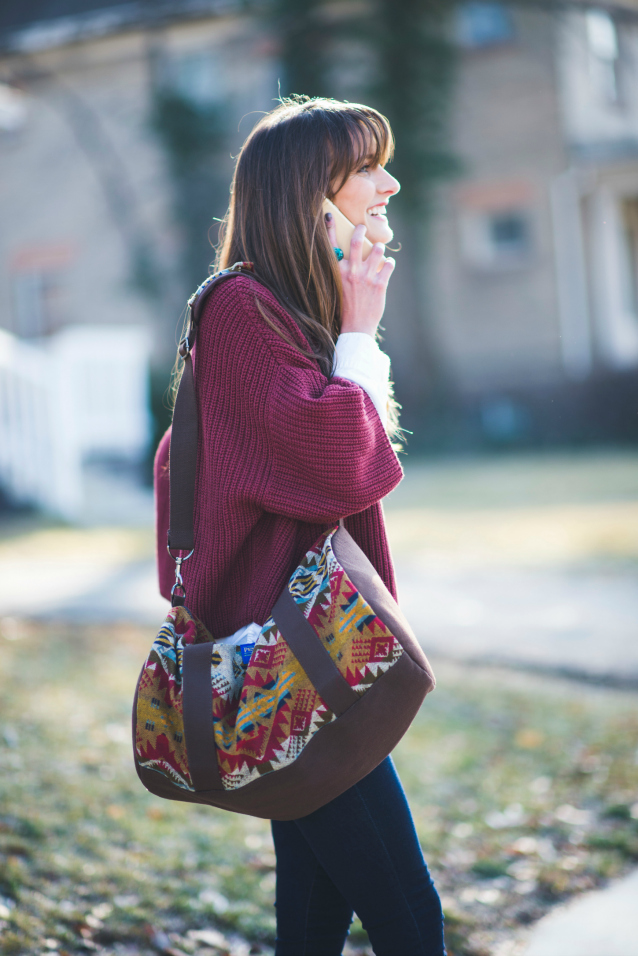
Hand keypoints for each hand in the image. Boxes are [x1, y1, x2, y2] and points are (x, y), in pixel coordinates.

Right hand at [325, 212, 395, 336]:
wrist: (356, 328)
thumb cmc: (346, 308)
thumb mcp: (338, 288)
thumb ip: (344, 271)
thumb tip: (353, 257)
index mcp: (338, 272)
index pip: (332, 245)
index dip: (330, 228)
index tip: (330, 216)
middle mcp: (351, 272)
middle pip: (356, 241)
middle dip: (360, 231)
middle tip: (362, 228)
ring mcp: (366, 277)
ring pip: (377, 250)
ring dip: (379, 249)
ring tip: (379, 252)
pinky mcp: (380, 284)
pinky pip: (388, 264)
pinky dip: (389, 263)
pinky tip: (387, 266)